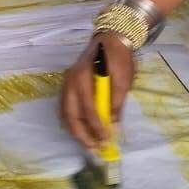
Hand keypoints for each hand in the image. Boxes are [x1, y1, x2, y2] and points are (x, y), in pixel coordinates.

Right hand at [61, 33, 133, 148]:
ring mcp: (67, 83)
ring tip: (88, 144)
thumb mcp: (123, 80)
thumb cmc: (118, 58)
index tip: (106, 141)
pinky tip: (82, 130)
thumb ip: (117, 104)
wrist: (110, 39)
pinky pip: (66, 108)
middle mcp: (70, 82)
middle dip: (81, 134)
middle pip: (70, 114)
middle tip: (94, 149)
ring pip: (66, 113)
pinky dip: (72, 122)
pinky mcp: (69, 86)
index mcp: (83, 78)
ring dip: (76, 131)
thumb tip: (114, 128)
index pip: (88, 109)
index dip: (97, 128)